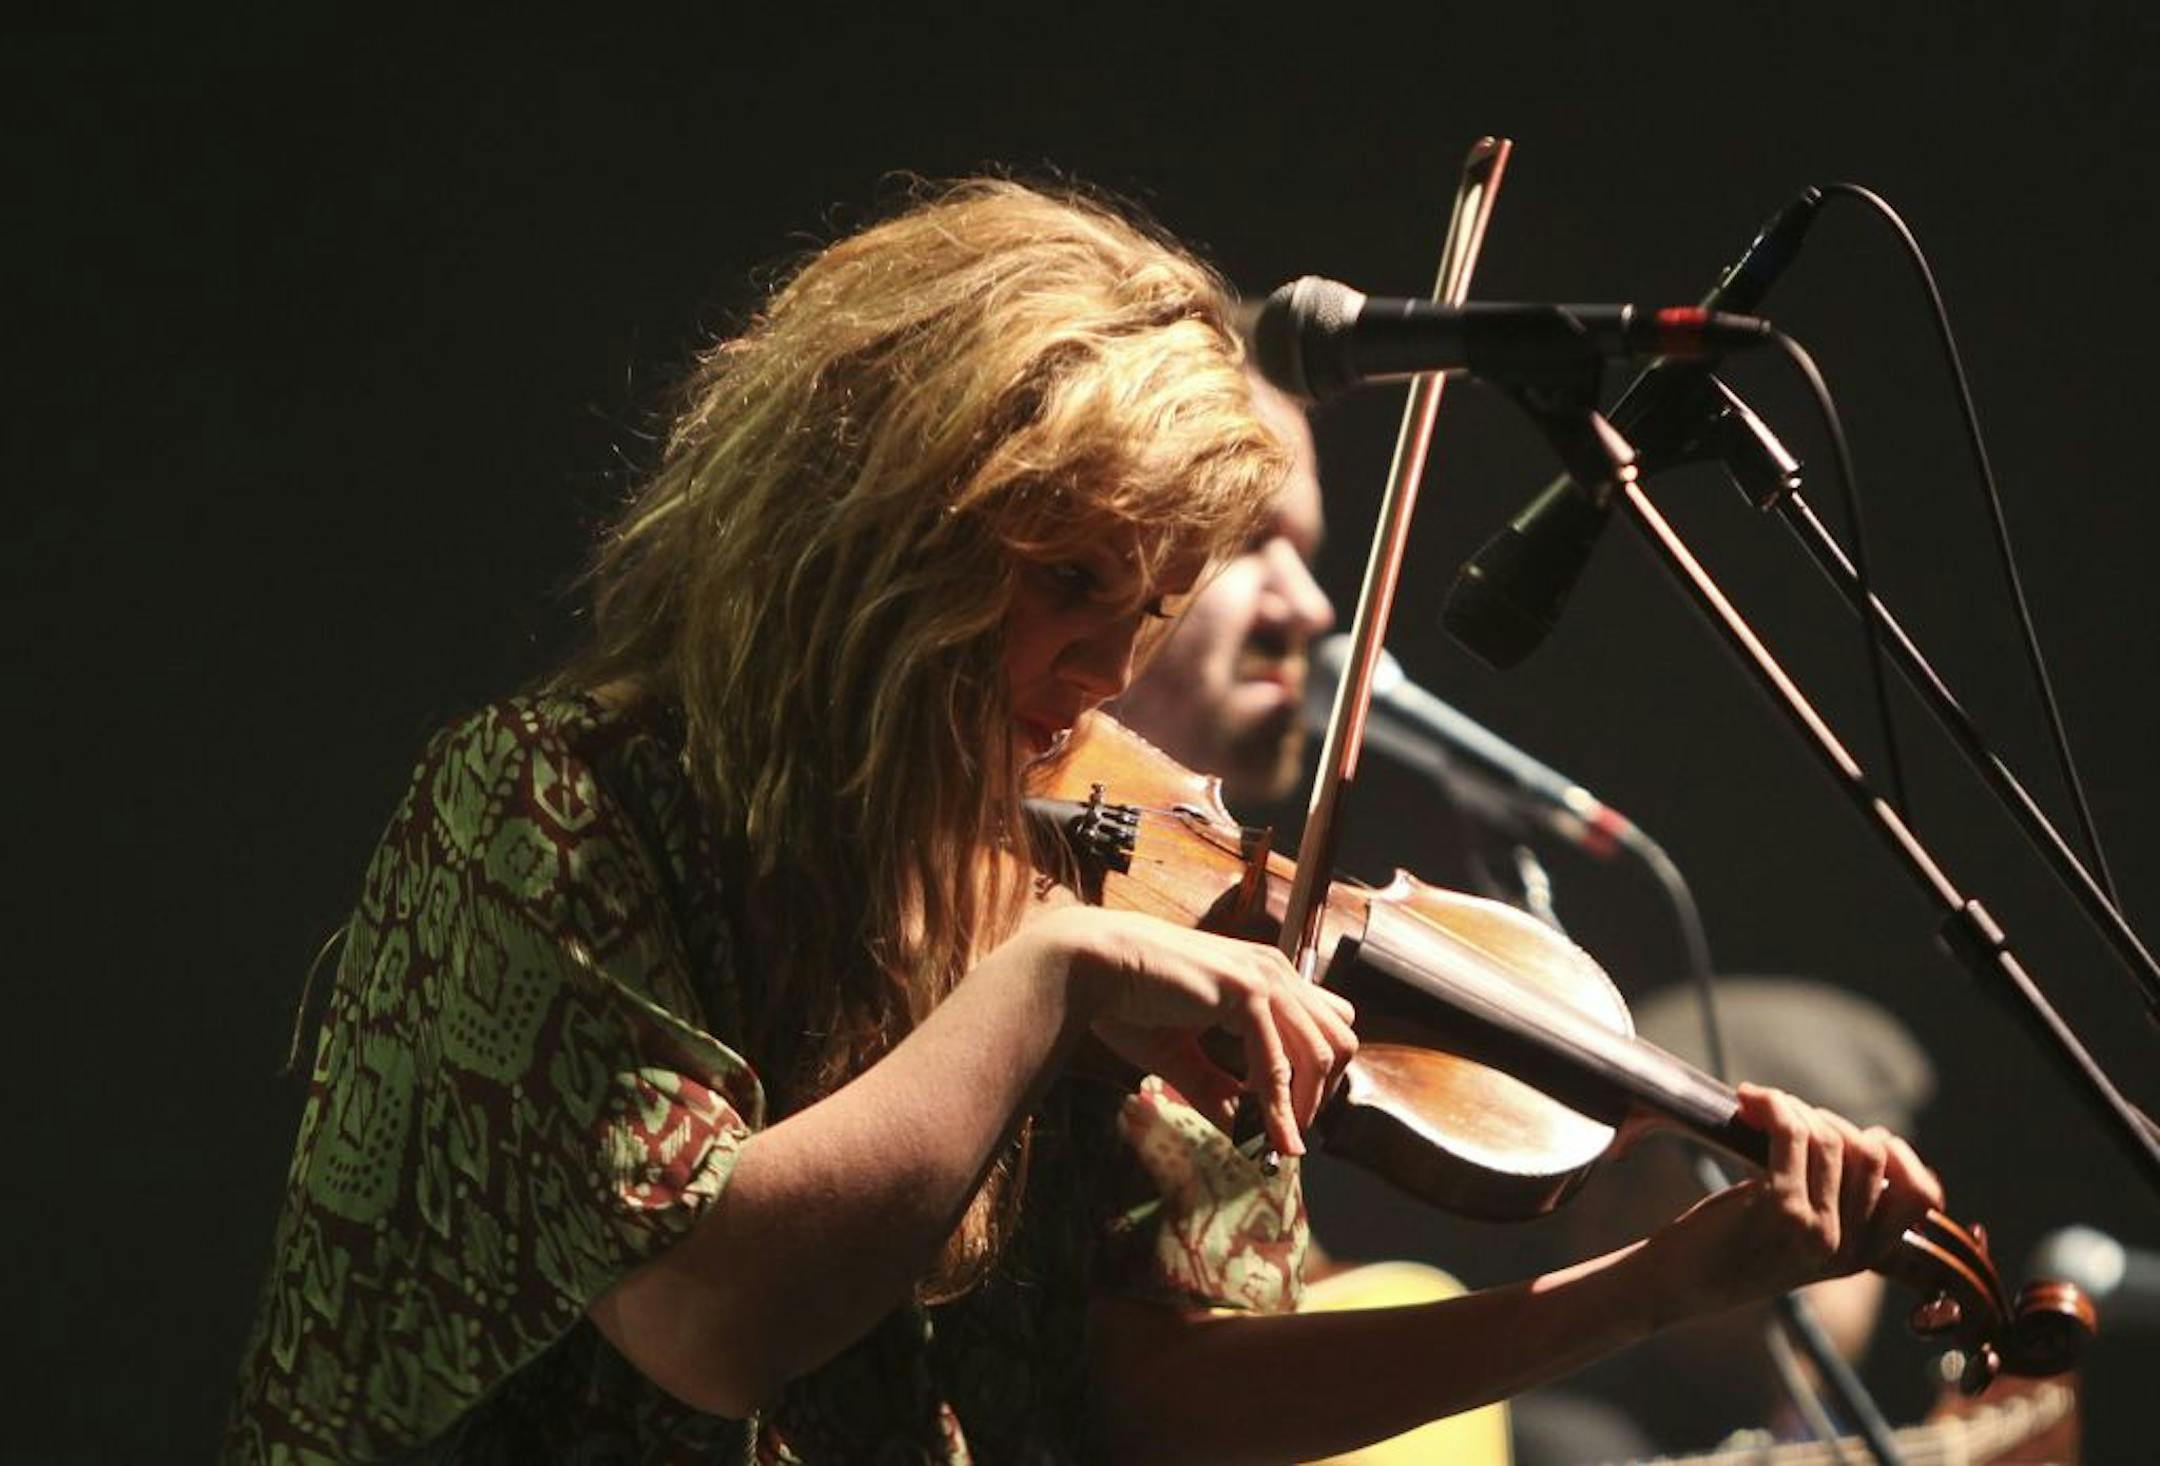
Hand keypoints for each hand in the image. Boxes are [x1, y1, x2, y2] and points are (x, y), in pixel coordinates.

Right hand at [1037, 906, 1356, 1157]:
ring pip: (1322, 1052)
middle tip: (1289, 1133)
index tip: (1292, 1118)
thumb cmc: (1128, 999)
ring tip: (1277, 1139)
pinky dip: (1275, 1104)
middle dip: (1322, 1094)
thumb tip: (1247, 1133)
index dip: (1319, 1075)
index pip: (1325, 1026)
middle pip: (1339, 1039)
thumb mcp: (1182, 1055)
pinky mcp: (1245, 990)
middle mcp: (1274, 971)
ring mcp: (1264, 977)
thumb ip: (1217, 1089)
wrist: (1092, 965)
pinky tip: (1262, 1133)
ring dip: (1304, 1106)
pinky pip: (1277, 1061)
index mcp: (1264, 977)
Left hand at [1642, 1084, 1944, 1320]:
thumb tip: (1871, 1141)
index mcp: (1863, 1257)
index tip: (1857, 1135)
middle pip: (1870, 1152)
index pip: (1920, 1196)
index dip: (1898, 1156)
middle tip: (1786, 1119)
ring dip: (1792, 1108)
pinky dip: (1773, 1104)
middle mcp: (1847, 1248)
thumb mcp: (1802, 1239)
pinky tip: (1748, 1099)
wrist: (1676, 1284)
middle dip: (1828, 1120)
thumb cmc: (1731, 1250)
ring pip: (1829, 1137)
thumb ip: (1838, 1203)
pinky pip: (1792, 1133)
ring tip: (1760, 1108)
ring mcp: (1817, 1229)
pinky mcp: (1779, 1208)